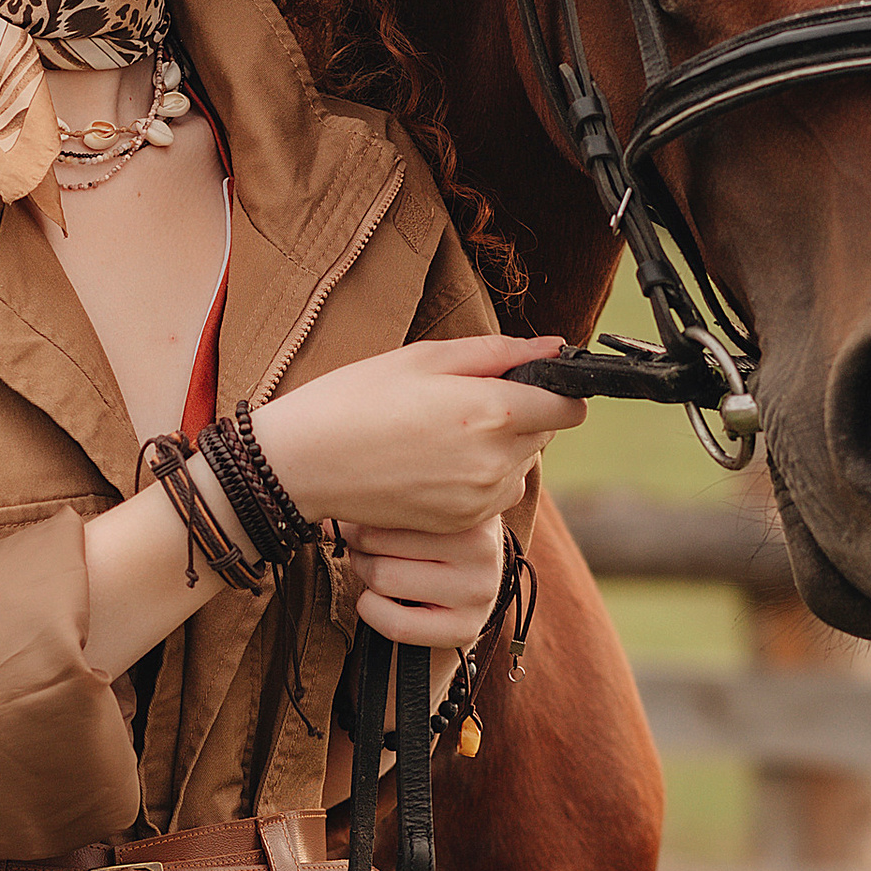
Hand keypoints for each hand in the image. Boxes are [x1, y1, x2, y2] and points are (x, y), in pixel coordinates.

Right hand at [250, 335, 580, 536]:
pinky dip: (480, 477)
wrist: (301, 464)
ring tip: (445, 433)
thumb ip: (497, 352)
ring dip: (503, 448)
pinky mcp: (461, 523)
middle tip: (466, 401)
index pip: (569, 406)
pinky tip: (436, 461)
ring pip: (523, 465)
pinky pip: (497, 494)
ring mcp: (479, 498)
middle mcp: (494, 461)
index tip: (526, 380)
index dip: (553, 388)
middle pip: (547, 434)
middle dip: (523, 414)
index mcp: (490, 410)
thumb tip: (554, 347)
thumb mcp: (423, 357)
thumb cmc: (354, 400)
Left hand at [345, 512, 504, 648]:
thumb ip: (383, 501)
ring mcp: (479, 590)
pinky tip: (380, 601)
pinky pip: (395, 623)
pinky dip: (372, 610)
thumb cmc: (429, 545)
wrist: (461, 598)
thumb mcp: (420, 512)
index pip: (391, 501)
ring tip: (379, 571)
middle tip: (367, 549)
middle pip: (377, 539)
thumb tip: (327, 513)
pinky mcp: (464, 629)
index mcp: (470, 503)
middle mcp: (484, 546)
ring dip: (366, 576)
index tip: (355, 514)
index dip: (360, 511)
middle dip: (360, 546)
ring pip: (383, 578)